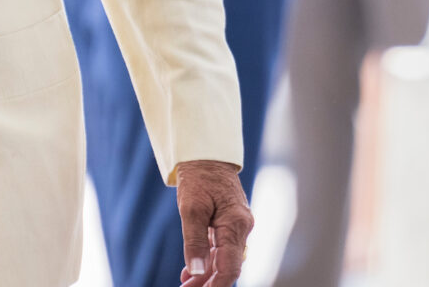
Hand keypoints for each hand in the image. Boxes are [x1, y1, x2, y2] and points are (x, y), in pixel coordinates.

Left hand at [175, 159, 251, 286]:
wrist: (206, 155)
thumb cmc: (198, 178)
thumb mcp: (191, 208)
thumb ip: (194, 241)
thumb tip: (196, 271)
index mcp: (236, 224)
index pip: (229, 266)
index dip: (216, 285)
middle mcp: (241, 228)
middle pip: (227, 265)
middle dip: (209, 282)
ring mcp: (237, 226)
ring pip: (224, 258)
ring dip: (206, 273)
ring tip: (186, 284)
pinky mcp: (230, 223)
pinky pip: (221, 247)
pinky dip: (207, 259)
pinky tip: (192, 270)